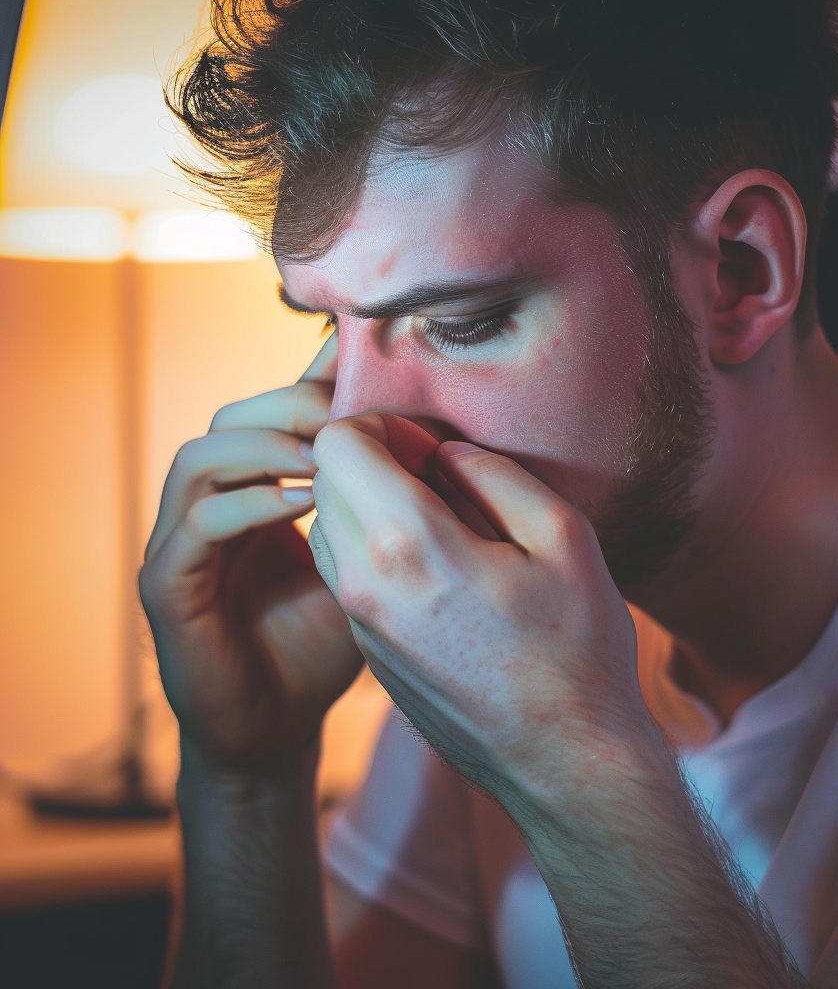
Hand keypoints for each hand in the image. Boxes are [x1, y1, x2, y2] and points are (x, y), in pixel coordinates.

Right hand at [140, 334, 362, 772]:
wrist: (277, 727)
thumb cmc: (320, 644)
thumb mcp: (355, 561)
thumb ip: (365, 505)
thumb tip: (408, 445)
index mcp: (249, 492)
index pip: (266, 412)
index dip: (307, 384)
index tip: (359, 372)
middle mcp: (205, 506)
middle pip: (229, 418)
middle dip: (290, 408)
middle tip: (347, 419)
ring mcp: (179, 544)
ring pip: (200, 458)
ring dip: (267, 447)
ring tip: (328, 459)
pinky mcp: (167, 587)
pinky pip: (197, 525)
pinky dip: (249, 502)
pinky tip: (303, 502)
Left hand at [307, 412, 643, 801]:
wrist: (565, 764)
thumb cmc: (576, 650)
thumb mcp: (562, 536)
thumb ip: (492, 474)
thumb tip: (444, 454)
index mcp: (408, 545)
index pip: (336, 443)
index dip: (381, 424)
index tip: (430, 447)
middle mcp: (363, 584)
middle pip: (324, 482)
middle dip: (373, 462)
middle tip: (438, 478)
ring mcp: (360, 626)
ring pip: (327, 528)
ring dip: (369, 507)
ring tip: (439, 524)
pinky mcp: (367, 656)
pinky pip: (346, 575)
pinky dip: (374, 551)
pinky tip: (438, 572)